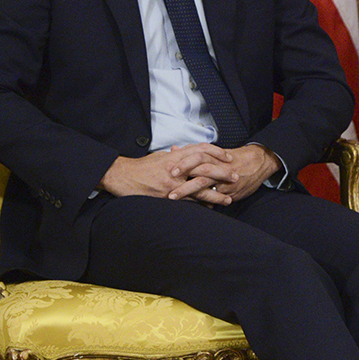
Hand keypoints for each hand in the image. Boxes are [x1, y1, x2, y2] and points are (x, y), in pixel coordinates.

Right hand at [101, 145, 231, 202]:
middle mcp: (176, 168)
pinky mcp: (167, 197)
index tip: (228, 157)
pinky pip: (188, 202)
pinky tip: (209, 209)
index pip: (201, 150)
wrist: (122, 176)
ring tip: (228, 200)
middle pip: (205, 169)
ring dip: (215, 195)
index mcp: (175, 155)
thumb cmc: (142, 166)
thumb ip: (177, 155)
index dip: (217, 152)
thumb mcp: (161, 156)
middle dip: (222, 174)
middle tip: (236, 177)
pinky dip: (199, 205)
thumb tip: (190, 154)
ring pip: (199, 189)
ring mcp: (172, 184)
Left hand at [169, 143, 280, 203]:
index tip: (168, 169)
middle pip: (198, 170)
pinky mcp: (230, 192)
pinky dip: (203, 202)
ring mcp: (224, 180)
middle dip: (182, 177)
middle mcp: (218, 167)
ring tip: (173, 197)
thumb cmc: (234, 158)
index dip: (182, 162)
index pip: (196, 156)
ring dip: (187, 191)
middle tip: (168, 185)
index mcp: (213, 156)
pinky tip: (192, 206)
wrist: (258, 162)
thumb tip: (174, 149)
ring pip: (204, 185)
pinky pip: (215, 198)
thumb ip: (192, 153)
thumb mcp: (214, 152)